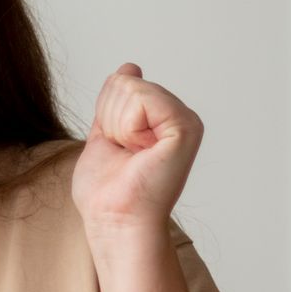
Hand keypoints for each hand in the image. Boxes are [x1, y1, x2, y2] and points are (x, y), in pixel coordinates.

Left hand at [71, 64, 201, 231]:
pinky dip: (127, 128)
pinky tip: (139, 152)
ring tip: (132, 157)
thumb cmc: (108, 196)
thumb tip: (130, 68)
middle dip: (110, 120)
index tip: (120, 151)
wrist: (115, 223)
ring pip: (130, 88)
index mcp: (164, 120)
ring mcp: (185, 121)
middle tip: (125, 156)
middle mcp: (180, 117)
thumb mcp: (105, 136)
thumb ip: (115, 105)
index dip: (106, 115)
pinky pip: (140, 98)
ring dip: (117, 127)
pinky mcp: (184, 127)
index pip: (122, 83)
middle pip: (125, 82)